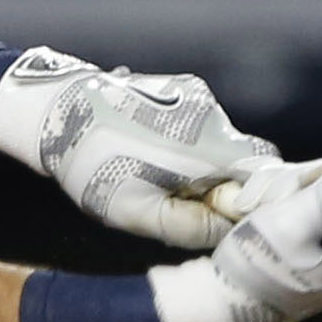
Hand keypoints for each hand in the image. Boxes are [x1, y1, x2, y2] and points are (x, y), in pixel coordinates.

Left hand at [0, 49, 281, 249]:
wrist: (56, 109)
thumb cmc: (94, 165)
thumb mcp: (138, 212)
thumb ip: (191, 228)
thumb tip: (228, 235)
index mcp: (209, 148)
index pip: (265, 174)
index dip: (251, 199)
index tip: (221, 214)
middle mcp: (214, 115)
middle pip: (242, 159)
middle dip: (222, 182)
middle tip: (180, 199)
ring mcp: (199, 95)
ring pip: (220, 141)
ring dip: (200, 161)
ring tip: (153, 169)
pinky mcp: (184, 86)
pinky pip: (202, 122)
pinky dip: (187, 140)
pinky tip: (148, 146)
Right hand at [147, 150, 321, 321]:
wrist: (216, 301)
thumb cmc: (258, 270)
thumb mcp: (298, 224)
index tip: (300, 195)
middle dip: (296, 184)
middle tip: (269, 207)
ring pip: (310, 182)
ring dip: (275, 189)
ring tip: (253, 212)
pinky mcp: (298, 232)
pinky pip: (291, 195)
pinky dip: (268, 197)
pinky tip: (250, 212)